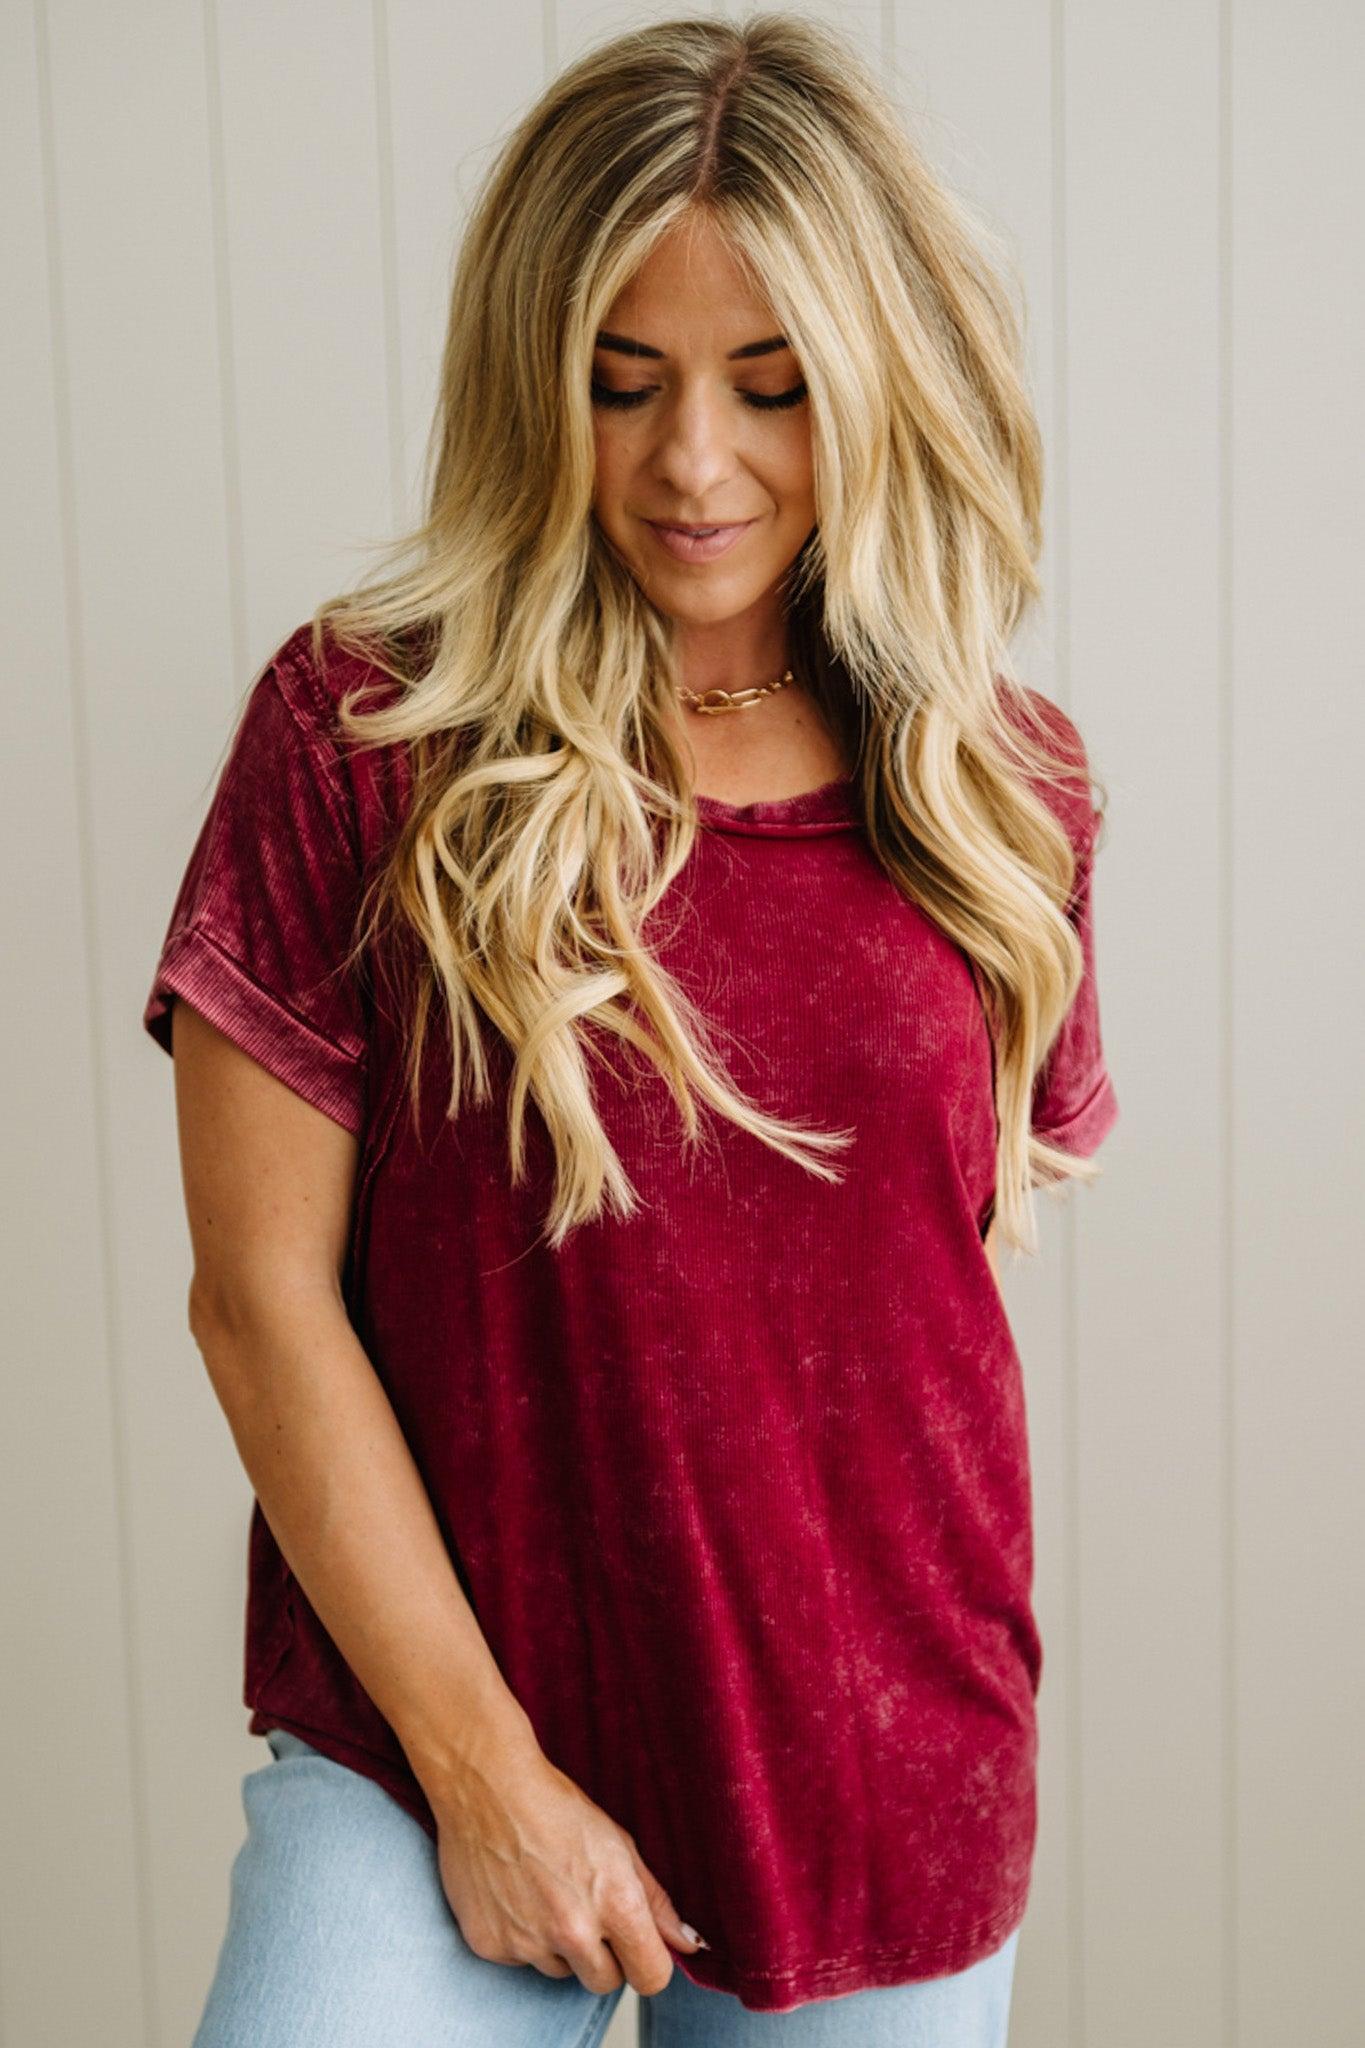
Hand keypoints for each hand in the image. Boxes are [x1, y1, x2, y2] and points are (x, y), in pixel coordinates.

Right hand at [429, 1731, 708, 1996]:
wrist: (486, 1786)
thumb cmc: (557, 1806)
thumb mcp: (619, 1843)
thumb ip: (656, 1901)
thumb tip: (689, 1944)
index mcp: (614, 1904)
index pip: (651, 1977)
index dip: (647, 1961)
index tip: (637, 1944)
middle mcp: (572, 1931)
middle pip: (606, 1982)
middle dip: (604, 1956)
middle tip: (586, 1908)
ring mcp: (527, 1942)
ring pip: (561, 1971)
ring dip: (560, 1946)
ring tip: (546, 1892)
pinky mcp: (490, 1945)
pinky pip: (519, 1960)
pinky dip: (521, 1936)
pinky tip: (515, 1893)